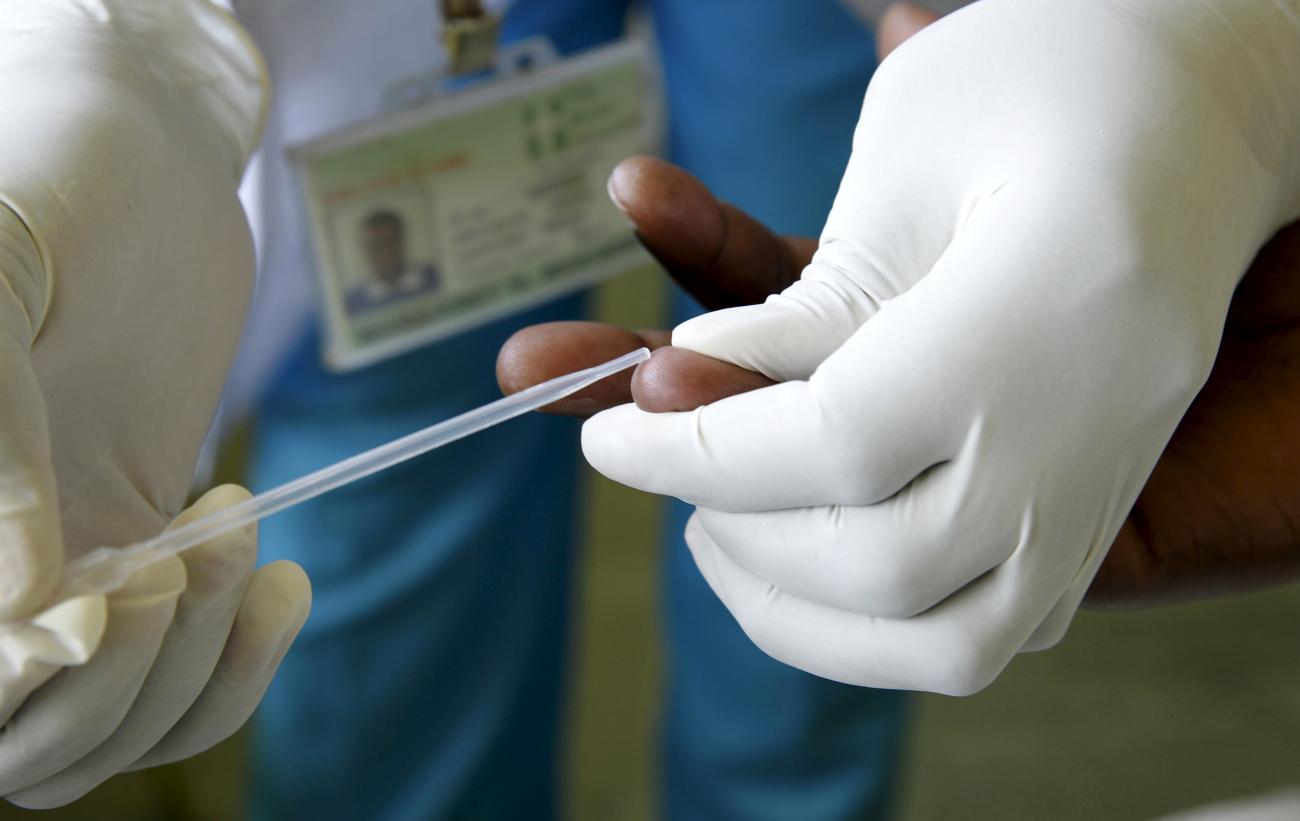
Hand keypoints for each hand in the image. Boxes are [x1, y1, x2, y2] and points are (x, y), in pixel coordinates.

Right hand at [0, 1, 310, 802]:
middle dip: (122, 679)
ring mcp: (67, 579)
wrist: (141, 165)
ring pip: (122, 727)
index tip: (99, 603)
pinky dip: (246, 660)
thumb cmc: (46, 196)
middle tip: (175, 559)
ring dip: (195, 663)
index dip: (19, 686)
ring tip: (227, 529)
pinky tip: (284, 581)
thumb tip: (28, 609)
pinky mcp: (148, 559)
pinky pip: (193, 677)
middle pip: (38, 744)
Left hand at [506, 1, 1299, 693]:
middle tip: (651, 463)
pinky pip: (987, 631)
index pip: (841, 436)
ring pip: (949, 641)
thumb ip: (813, 289)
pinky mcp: (1101, 516)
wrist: (1216, 112)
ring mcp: (1109, 485)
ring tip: (711, 528)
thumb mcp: (925, 140)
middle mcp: (1095, 422)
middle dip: (735, 526)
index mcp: (1053, 298)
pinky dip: (868, 622)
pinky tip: (794, 556)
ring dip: (798, 605)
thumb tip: (688, 384)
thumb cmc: (1071, 70)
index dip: (699, 447)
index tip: (603, 430)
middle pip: (887, 561)